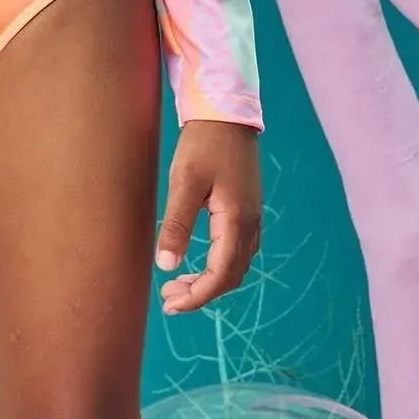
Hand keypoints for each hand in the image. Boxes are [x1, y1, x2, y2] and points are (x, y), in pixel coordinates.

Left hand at [156, 120, 261, 315]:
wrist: (226, 115)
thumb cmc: (204, 144)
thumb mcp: (185, 183)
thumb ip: (177, 225)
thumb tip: (167, 265)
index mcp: (235, 221)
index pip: (220, 275)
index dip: (197, 296)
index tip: (170, 304)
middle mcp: (249, 224)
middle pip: (230, 276)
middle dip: (201, 293)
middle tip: (168, 298)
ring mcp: (251, 218)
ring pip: (235, 265)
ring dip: (209, 281)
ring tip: (177, 285)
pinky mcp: (246, 210)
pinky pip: (236, 251)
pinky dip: (218, 266)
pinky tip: (198, 263)